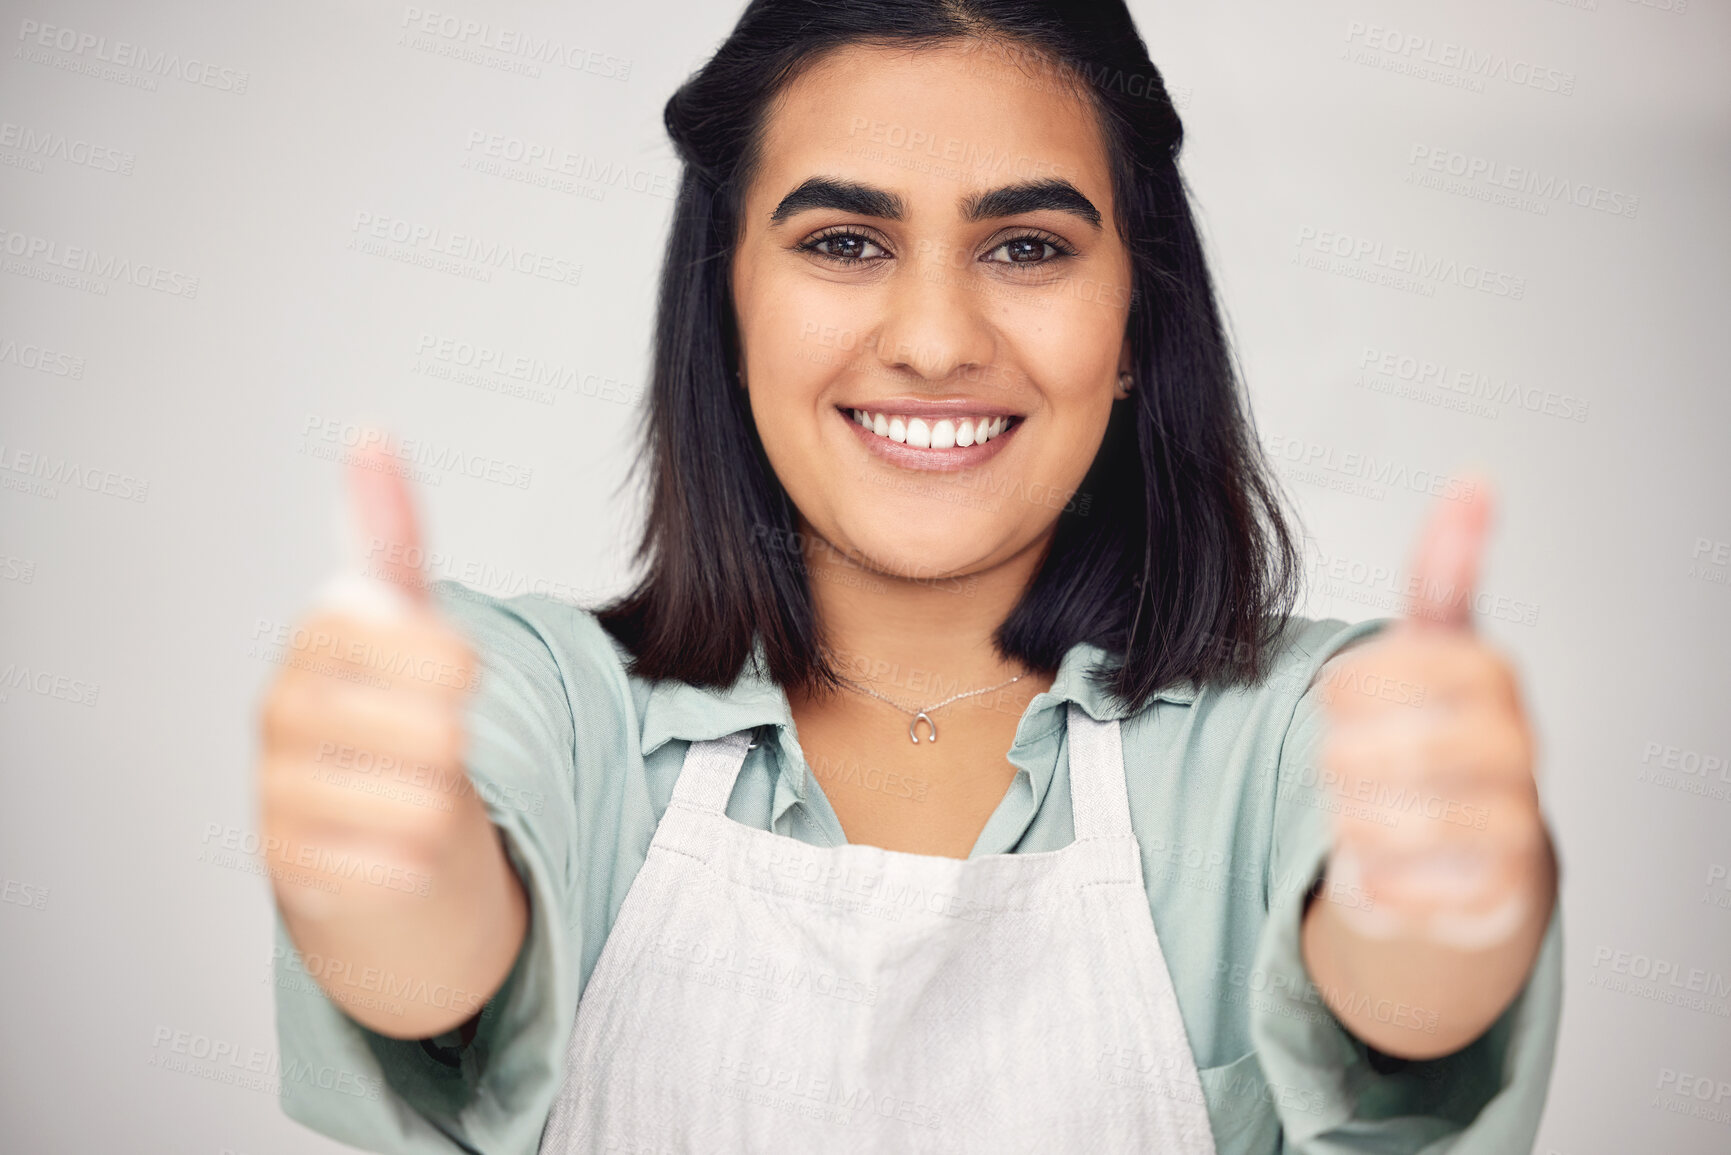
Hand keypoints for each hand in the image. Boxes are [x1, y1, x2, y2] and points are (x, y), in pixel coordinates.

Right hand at [257, 447, 480, 921]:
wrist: (359, 825)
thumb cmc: (386, 712)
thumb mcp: (397, 621)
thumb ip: (390, 536)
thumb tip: (369, 436)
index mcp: (316, 643)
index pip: (403, 642)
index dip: (451, 665)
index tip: (463, 675)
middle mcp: (283, 713)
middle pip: (430, 734)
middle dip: (455, 745)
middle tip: (435, 747)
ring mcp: (280, 793)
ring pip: (421, 808)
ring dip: (442, 807)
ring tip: (415, 794)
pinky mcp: (292, 869)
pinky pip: (398, 870)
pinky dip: (418, 862)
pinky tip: (398, 846)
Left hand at [1315, 480, 1553, 951]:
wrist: (1471, 847)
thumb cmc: (1440, 734)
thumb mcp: (1434, 647)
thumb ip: (1445, 570)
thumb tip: (1476, 479)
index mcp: (1492, 680)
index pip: (1408, 666)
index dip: (1353, 685)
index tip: (1339, 694)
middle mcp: (1515, 749)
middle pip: (1392, 751)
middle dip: (1344, 758)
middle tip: (1346, 760)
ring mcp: (1511, 825)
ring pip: (1394, 823)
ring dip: (1353, 818)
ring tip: (1361, 808)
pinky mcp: (1492, 895)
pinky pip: (1403, 889)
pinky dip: (1374, 879)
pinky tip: (1384, 860)